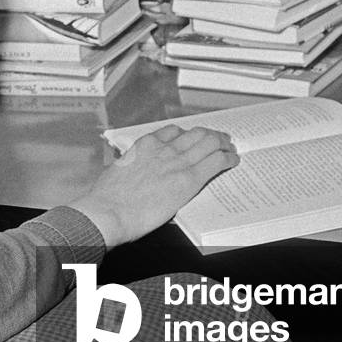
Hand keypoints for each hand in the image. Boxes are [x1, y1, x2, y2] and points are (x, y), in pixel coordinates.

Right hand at [68, 126, 238, 247]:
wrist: (110, 211)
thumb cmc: (108, 198)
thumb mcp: (120, 170)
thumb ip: (135, 166)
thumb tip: (140, 173)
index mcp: (146, 144)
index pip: (174, 131)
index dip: (188, 134)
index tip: (194, 139)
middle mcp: (164, 148)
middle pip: (196, 133)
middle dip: (211, 135)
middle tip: (219, 140)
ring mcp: (178, 161)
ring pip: (210, 142)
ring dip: (223, 144)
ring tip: (229, 149)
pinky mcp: (189, 179)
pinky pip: (216, 162)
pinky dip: (228, 159)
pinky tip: (233, 161)